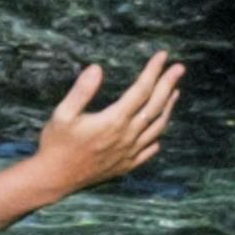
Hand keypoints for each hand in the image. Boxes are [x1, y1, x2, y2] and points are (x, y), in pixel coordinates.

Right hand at [0, 50, 183, 232]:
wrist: (55, 178)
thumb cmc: (56, 143)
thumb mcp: (62, 114)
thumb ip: (81, 91)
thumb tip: (97, 68)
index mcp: (114, 121)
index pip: (141, 90)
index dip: (154, 71)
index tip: (162, 56)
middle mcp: (127, 136)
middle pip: (155, 106)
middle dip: (168, 84)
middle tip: (179, 68)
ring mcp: (129, 152)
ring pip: (158, 127)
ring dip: (168, 107)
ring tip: (175, 92)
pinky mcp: (127, 165)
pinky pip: (151, 149)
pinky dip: (159, 134)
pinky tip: (160, 126)